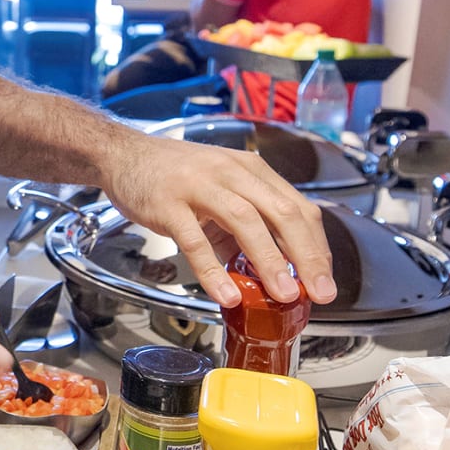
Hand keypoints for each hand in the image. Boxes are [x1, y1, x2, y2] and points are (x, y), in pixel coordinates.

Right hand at [97, 134, 336, 305]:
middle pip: (282, 213)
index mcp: (252, 171)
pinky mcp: (169, 204)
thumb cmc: (176, 175)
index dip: (317, 247)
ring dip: (270, 261)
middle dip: (308, 256)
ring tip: (284, 295)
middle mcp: (232, 173)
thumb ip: (244, 227)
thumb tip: (268, 271)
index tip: (324, 279)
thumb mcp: (221, 190)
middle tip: (321, 292)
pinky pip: (196, 241)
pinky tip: (227, 294)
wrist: (124, 155)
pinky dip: (214, 270)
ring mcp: (200, 186)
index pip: (299, 208)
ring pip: (246, 222)